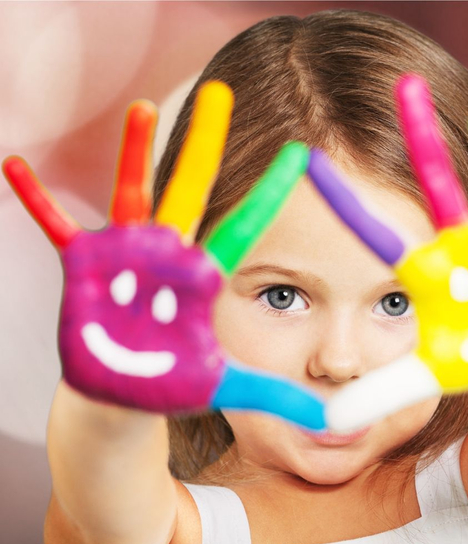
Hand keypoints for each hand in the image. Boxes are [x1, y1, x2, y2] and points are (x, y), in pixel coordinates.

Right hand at [3, 81, 324, 429]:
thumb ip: (275, 395)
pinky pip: (58, 226)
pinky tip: (14, 165)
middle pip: (191, 190)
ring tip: (145, 106)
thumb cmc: (176, 383)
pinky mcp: (88, 266)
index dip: (270, 193)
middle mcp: (169, 254)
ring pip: (134, 194)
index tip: (299, 156)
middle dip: (205, 144)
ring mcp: (128, 256)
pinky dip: (38, 200)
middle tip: (221, 93)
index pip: (245, 227)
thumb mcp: (227, 386)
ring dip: (135, 151)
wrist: (127, 391)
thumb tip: (330, 421)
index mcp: (203, 278)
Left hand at [307, 74, 467, 430]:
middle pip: (437, 188)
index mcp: (424, 270)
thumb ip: (380, 394)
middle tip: (402, 85)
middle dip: (421, 139)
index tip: (309, 162)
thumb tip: (330, 421)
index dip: (348, 204)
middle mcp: (459, 247)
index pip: (377, 234)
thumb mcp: (423, 377)